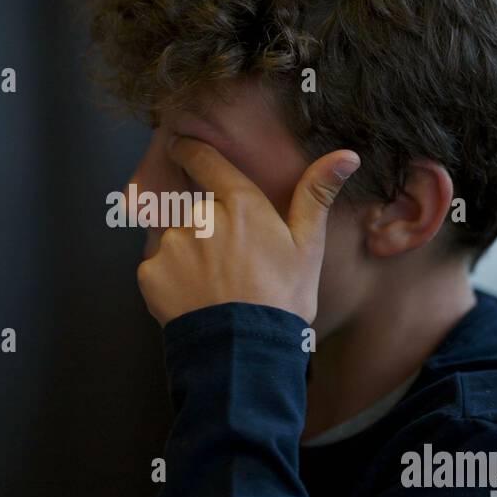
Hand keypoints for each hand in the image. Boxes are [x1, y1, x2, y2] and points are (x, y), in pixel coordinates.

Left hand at [136, 135, 358, 325]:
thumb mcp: (307, 247)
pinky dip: (170, 281)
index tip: (179, 144)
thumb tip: (346, 155)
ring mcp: (172, 245)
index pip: (204, 161)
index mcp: (239, 204)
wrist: (246, 353)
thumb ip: (316, 196)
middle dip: (206, 233)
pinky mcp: (150, 273)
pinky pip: (157, 268)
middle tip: (229, 269)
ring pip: (176, 241)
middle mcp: (200, 217)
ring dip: (188, 258)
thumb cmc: (282, 300)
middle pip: (195, 213)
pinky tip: (194, 300)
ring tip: (214, 290)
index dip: (190, 150)